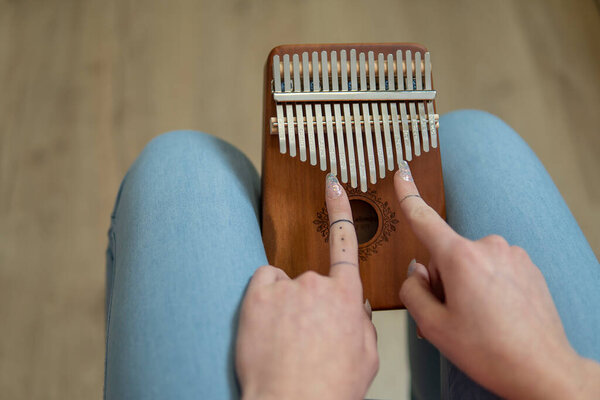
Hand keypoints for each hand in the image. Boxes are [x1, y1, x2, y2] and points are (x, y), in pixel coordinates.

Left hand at [236, 174, 377, 399]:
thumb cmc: (329, 388)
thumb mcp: (366, 357)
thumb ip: (363, 323)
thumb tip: (354, 308)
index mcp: (346, 296)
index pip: (345, 243)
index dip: (339, 210)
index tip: (334, 186)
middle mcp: (316, 284)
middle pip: (312, 282)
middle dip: (311, 305)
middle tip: (307, 338)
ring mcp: (286, 288)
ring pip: (285, 286)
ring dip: (286, 307)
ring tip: (286, 341)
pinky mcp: (257, 297)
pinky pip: (263, 284)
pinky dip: (265, 300)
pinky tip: (269, 325)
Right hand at [394, 161, 599, 399]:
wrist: (543, 369)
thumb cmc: (491, 351)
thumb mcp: (433, 326)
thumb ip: (412, 292)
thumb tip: (416, 274)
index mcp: (461, 258)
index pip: (424, 219)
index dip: (408, 195)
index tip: (401, 172)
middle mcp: (488, 247)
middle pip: (446, 254)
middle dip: (444, 279)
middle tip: (455, 315)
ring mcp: (511, 254)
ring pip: (471, 262)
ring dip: (467, 283)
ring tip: (480, 319)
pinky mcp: (527, 264)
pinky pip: (493, 267)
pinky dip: (488, 286)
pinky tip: (497, 314)